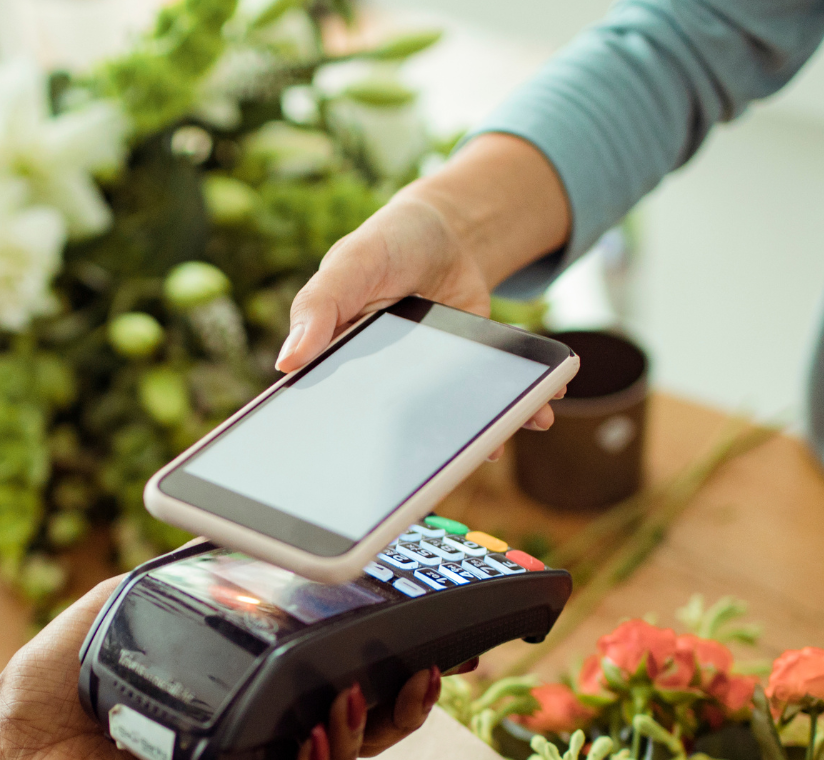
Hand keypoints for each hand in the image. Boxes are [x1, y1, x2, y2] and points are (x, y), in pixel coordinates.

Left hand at [0, 577, 443, 759]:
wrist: (8, 737)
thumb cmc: (68, 668)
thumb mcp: (137, 596)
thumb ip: (199, 571)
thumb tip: (259, 531)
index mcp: (257, 680)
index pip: (346, 669)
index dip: (399, 656)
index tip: (440, 631)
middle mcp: (265, 728)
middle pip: (369, 725)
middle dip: (412, 701)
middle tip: (431, 667)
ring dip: (363, 734)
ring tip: (350, 697)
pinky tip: (310, 742)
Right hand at [274, 134, 574, 443]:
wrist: (448, 232)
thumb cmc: (386, 244)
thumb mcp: (350, 264)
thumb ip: (318, 307)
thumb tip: (286, 362)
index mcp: (337, 362)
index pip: (331, 412)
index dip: (342, 440)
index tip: (361, 462)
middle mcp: (380, 384)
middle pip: (396, 429)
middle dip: (421, 449)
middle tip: (439, 461)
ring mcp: (427, 385)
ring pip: (449, 423)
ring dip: (482, 433)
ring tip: (504, 437)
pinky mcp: (467, 377)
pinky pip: (488, 403)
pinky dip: (517, 411)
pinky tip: (537, 413)